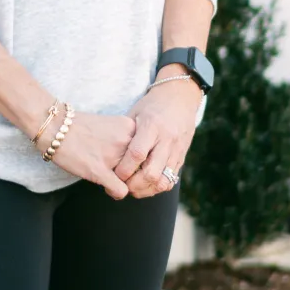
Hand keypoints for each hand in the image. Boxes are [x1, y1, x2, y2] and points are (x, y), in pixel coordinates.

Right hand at [43, 110, 138, 199]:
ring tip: (114, 182)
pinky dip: (116, 193)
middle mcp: (126, 141)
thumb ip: (128, 139)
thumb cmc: (81, 126)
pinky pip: (121, 191)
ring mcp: (113, 156)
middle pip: (145, 167)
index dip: (143, 161)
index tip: (134, 166)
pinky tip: (107, 188)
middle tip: (125, 178)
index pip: (150, 151)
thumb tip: (139, 160)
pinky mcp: (99, 171)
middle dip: (137, 175)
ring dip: (127, 185)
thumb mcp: (112, 125)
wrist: (55, 126)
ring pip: (135, 181)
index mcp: (131, 128)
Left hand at [115, 76, 203, 198]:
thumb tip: (107, 157)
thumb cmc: (151, 105)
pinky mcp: (182, 157)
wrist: (180, 98)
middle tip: (122, 187)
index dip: (124, 169)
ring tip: (134, 190)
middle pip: (151, 173)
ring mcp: (177, 150)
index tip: (114, 176)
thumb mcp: (135, 113)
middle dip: (134, 185)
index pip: (137, 154)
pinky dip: (157, 186)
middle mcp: (166, 140)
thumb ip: (124, 134)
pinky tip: (146, 186)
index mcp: (152, 126)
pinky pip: (172, 179)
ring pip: (164, 181)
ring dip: (147, 190)